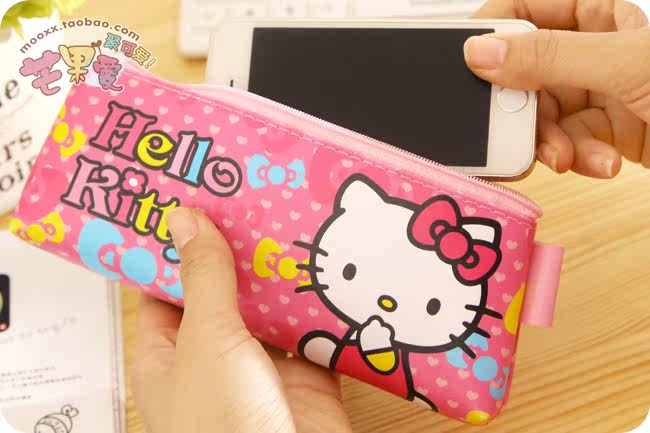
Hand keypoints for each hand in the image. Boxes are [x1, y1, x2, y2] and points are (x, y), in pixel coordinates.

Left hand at [132, 207, 351, 432]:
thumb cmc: (224, 425)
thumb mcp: (205, 340)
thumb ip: (202, 279)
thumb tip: (183, 220)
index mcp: (169, 350)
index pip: (164, 286)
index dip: (175, 245)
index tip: (193, 200)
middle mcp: (214, 354)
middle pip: (223, 290)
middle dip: (239, 251)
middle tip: (254, 197)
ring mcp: (262, 365)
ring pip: (271, 307)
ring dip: (283, 274)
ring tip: (293, 220)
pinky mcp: (307, 375)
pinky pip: (315, 330)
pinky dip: (324, 306)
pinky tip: (331, 268)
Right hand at [464, 0, 649, 177]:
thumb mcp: (624, 64)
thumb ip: (551, 57)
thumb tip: (480, 53)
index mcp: (600, 15)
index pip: (528, 10)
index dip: (495, 33)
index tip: (468, 62)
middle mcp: (596, 51)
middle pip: (526, 74)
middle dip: (522, 107)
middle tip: (514, 126)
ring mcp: (600, 93)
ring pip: (544, 116)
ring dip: (551, 143)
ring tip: (565, 157)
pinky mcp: (608, 133)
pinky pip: (571, 144)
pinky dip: (578, 158)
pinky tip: (603, 163)